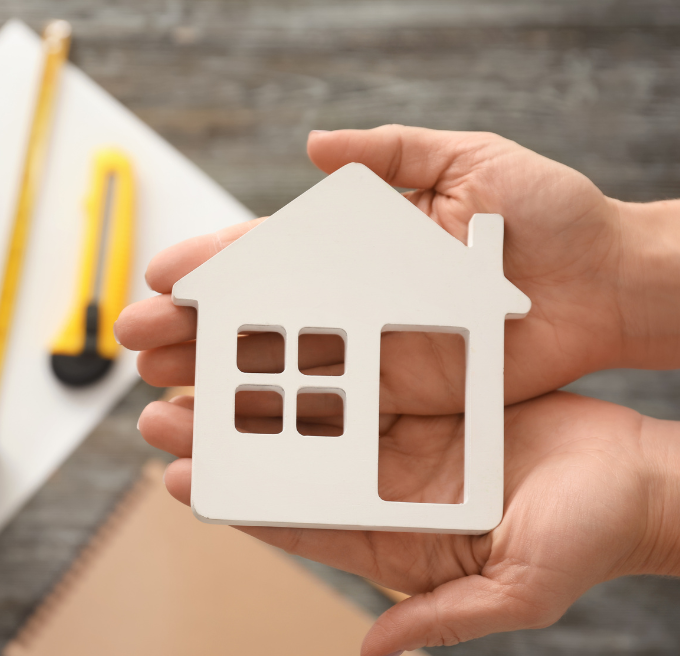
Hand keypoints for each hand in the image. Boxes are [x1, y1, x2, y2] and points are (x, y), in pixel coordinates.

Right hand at [116, 125, 679, 413]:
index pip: (266, 257)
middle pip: (254, 319)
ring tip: (159, 387)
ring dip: (213, 378)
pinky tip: (228, 427)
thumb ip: (392, 152)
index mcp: (358, 249)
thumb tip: (315, 145)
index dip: (211, 267)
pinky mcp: (397, 399)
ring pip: (275, 369)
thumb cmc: (547, 217)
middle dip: (190, 328)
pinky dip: (274, 422)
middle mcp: (351, 304)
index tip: (160, 276)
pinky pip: (325, 414)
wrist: (604, 288)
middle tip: (134, 340)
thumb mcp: (470, 161)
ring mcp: (370, 354)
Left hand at [140, 390, 679, 655]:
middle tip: (158, 405)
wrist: (642, 478)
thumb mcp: (517, 589)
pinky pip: (356, 368)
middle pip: (285, 456)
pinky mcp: (424, 392)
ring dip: (251, 385)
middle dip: (220, 433)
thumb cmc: (590, 537)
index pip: (295, 517)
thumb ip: (442, 619)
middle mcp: (383, 484)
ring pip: (308, 407)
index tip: (178, 474)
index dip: (236, 497)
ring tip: (192, 360)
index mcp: (391, 536)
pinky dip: (315, 352)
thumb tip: (372, 653)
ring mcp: (399, 435)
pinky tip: (274, 329)